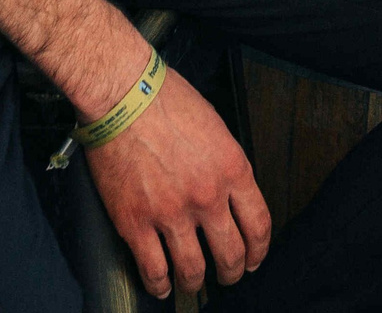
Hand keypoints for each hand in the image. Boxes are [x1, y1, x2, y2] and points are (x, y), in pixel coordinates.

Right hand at [84, 63, 271, 297]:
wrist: (123, 94)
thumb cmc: (165, 99)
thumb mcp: (215, 127)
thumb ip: (225, 164)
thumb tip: (227, 191)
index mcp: (232, 169)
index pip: (259, 224)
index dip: (259, 250)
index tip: (254, 258)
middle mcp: (207, 196)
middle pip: (231, 254)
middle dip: (233, 272)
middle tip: (228, 276)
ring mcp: (171, 213)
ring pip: (194, 269)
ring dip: (196, 283)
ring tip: (193, 284)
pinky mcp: (135, 222)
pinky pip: (153, 268)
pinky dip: (159, 284)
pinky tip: (161, 285)